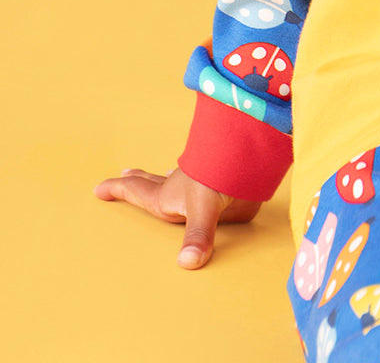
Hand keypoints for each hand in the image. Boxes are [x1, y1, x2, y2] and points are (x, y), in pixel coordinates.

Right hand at [93, 166, 260, 268]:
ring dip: (167, 176)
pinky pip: (201, 174)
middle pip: (152, 181)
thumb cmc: (219, 176)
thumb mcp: (205, 210)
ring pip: (177, 176)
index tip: (98, 188)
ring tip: (164, 174)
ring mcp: (197, 177)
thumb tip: (188, 263)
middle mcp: (178, 186)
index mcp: (166, 197)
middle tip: (126, 173)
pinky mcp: (218, 176)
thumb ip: (197, 236)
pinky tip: (206, 174)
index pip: (136, 192)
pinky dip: (197, 174)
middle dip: (138, 180)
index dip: (117, 190)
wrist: (248, 149)